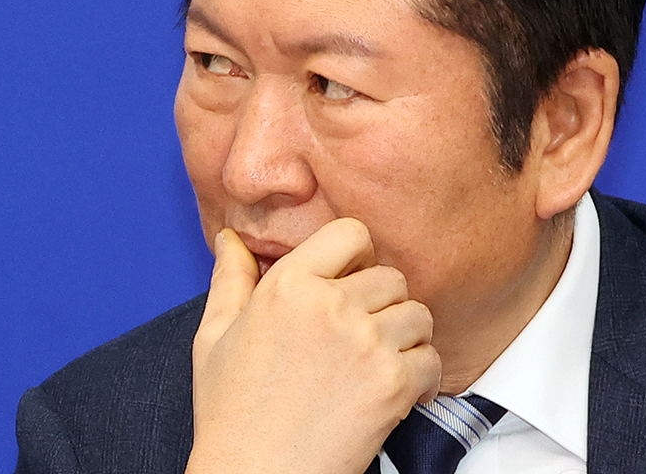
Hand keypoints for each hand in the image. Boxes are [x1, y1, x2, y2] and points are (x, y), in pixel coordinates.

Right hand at [186, 219, 440, 473]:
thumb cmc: (231, 413)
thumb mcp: (214, 337)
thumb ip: (229, 280)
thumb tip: (229, 240)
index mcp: (288, 286)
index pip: (350, 233)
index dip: (354, 255)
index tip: (349, 279)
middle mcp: (331, 306)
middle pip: (390, 277)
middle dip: (380, 302)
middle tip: (362, 332)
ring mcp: (366, 344)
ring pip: (417, 314)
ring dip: (405, 335)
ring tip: (379, 360)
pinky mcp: (393, 384)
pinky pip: (431, 359)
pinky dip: (421, 375)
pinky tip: (395, 389)